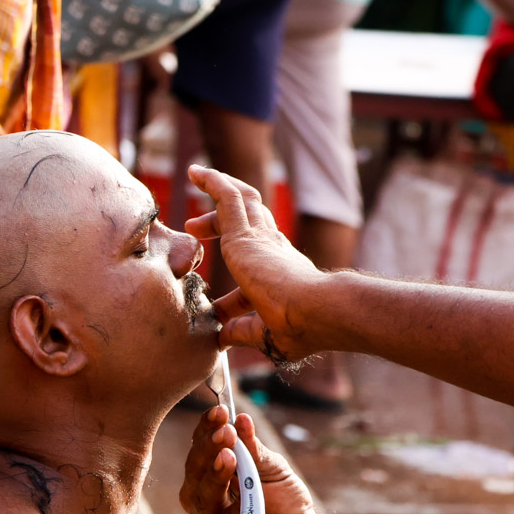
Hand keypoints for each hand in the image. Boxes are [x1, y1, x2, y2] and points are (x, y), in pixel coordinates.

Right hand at [178, 406, 321, 513]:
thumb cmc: (284, 499)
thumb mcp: (272, 467)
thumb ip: (254, 449)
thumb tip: (241, 418)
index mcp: (210, 471)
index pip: (201, 445)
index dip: (207, 428)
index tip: (220, 411)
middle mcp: (201, 494)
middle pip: (195, 469)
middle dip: (208, 448)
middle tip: (225, 431)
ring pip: (201, 496)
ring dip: (214, 475)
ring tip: (228, 456)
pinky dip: (234, 510)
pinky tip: (243, 498)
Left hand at [184, 166, 328, 362]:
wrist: (317, 310)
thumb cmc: (301, 327)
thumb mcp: (264, 334)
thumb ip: (241, 332)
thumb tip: (221, 339)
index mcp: (282, 269)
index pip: (257, 257)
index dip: (235, 268)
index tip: (216, 301)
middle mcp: (274, 247)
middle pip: (250, 219)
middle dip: (220, 221)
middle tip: (196, 227)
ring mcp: (260, 237)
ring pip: (242, 199)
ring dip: (220, 188)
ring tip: (199, 177)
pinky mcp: (245, 233)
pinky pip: (228, 197)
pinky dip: (213, 182)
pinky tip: (197, 174)